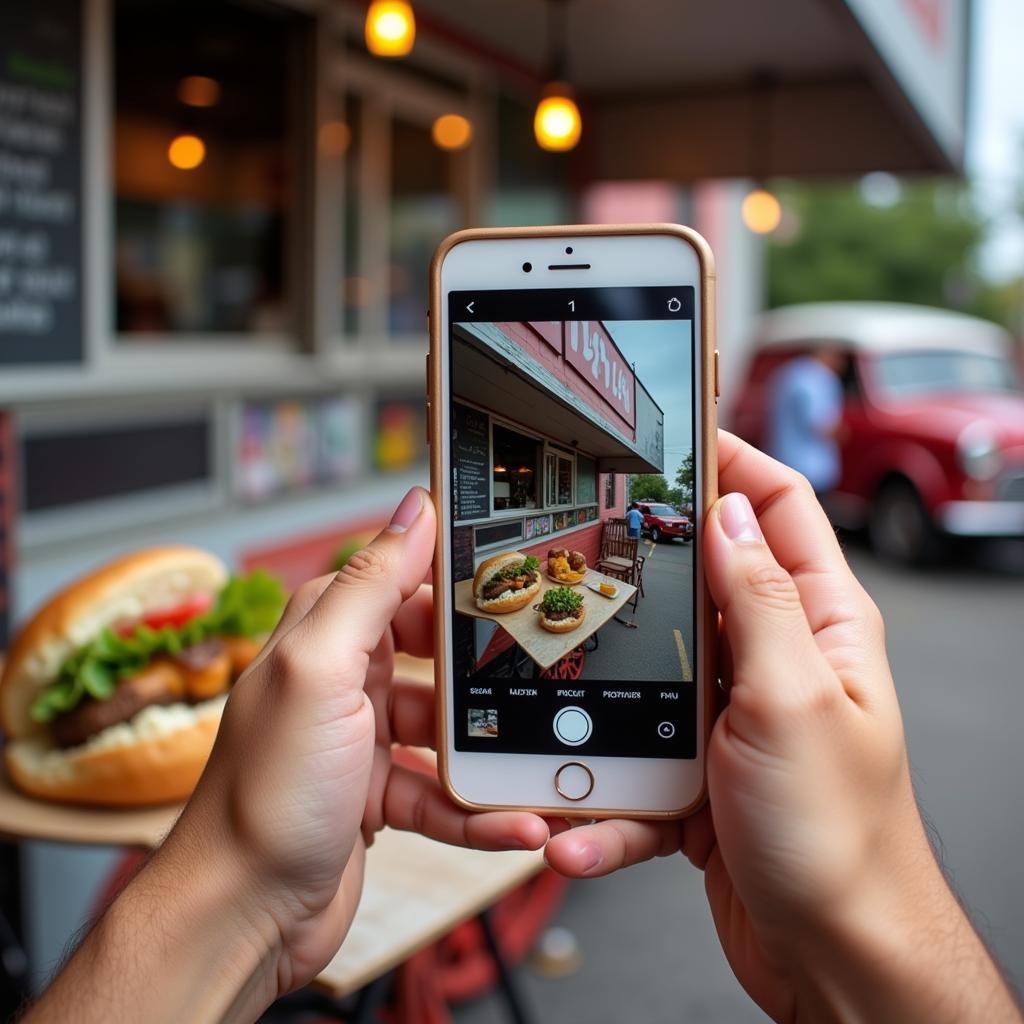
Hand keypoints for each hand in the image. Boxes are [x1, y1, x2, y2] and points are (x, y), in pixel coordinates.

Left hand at [173, 487, 547, 994]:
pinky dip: (478, 808)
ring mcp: (363, 739)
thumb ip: (369, 587)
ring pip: (450, 727)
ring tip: (535, 764)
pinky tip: (512, 820)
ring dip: (490, 749)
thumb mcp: (320, 671)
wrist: (239, 917)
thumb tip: (411, 508)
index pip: (399, 577)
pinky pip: (445, 790)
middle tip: (540, 667)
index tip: (514, 567)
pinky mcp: (380, 794)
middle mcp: (344, 680)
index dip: (453, 571)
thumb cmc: (264, 796)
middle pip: (437, 652)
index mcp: (326, 635)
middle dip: (485, 666)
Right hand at [545, 432, 1019, 1022]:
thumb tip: (727, 510)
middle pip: (700, 579)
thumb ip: (756, 599)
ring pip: (649, 670)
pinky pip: (634, 758)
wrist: (833, 955)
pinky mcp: (696, 768)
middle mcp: (776, 659)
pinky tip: (590, 823)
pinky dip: (606, 792)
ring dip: (607, 702)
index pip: (779, 507)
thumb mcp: (794, 698)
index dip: (729, 460)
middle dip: (640, 572)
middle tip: (580, 557)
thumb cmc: (839, 839)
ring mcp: (732, 714)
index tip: (673, 433)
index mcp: (819, 624)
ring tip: (570, 724)